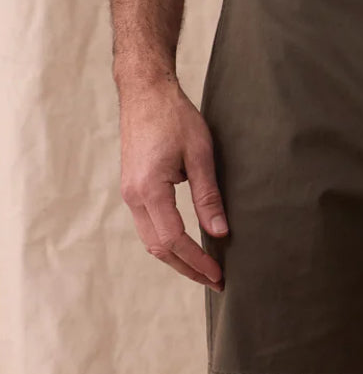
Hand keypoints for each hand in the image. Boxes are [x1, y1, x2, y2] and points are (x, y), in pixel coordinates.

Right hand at [119, 75, 227, 289]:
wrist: (145, 91)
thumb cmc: (174, 116)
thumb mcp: (201, 154)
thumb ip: (208, 196)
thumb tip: (220, 232)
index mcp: (149, 189)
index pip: (174, 239)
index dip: (197, 260)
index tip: (219, 274)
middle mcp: (133, 196)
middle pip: (159, 248)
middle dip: (188, 268)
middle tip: (216, 282)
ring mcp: (129, 194)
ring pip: (151, 241)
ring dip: (177, 259)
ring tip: (205, 271)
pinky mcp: (133, 190)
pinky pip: (148, 227)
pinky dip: (168, 243)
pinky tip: (188, 248)